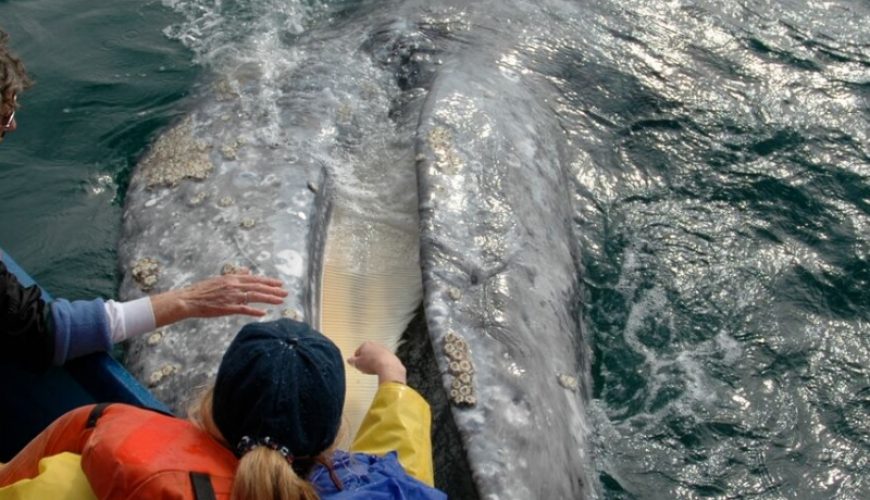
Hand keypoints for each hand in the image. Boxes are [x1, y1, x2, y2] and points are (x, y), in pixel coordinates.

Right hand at [151, 269, 287, 326]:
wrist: (189, 299)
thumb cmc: (203, 290)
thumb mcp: (221, 279)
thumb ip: (236, 275)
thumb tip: (247, 270)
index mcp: (232, 279)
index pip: (255, 279)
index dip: (269, 281)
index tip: (280, 283)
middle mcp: (234, 286)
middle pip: (258, 287)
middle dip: (274, 290)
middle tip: (286, 292)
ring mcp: (231, 297)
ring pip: (254, 297)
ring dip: (269, 299)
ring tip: (281, 301)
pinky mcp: (227, 308)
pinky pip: (243, 309)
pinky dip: (254, 311)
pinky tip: (264, 313)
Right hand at [346, 341, 406, 384]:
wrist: (387, 366)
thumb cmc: (371, 363)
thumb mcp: (357, 364)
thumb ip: (352, 361)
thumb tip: (349, 360)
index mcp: (366, 344)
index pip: (358, 351)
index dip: (356, 359)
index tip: (356, 364)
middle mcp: (375, 345)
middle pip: (368, 353)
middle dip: (366, 360)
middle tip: (364, 368)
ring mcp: (384, 349)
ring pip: (376, 356)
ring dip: (374, 362)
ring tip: (372, 370)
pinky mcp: (391, 355)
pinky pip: (384, 360)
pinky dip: (381, 364)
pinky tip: (379, 370)